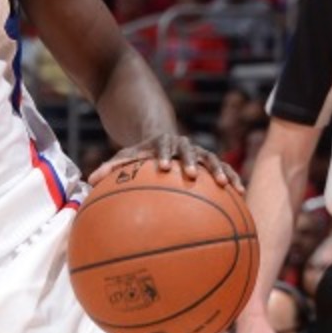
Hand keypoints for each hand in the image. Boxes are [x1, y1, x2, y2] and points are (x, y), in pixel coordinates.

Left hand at [89, 133, 242, 190]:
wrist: (162, 138)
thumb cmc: (140, 154)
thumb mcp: (125, 157)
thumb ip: (110, 168)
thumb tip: (90, 179)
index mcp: (160, 144)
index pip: (162, 147)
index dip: (163, 155)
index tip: (163, 167)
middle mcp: (181, 146)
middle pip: (188, 150)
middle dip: (191, 161)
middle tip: (192, 174)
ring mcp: (197, 152)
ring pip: (211, 158)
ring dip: (219, 170)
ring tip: (226, 185)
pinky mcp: (209, 161)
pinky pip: (223, 168)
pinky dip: (232, 177)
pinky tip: (241, 194)